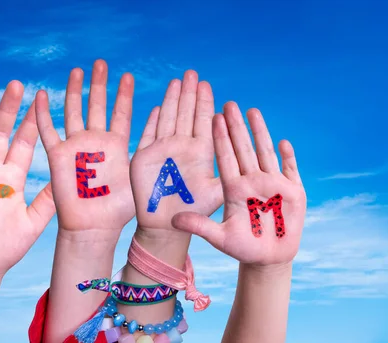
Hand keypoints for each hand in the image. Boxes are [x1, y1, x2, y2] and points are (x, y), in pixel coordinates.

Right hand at [35, 60, 134, 232]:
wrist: (94, 226)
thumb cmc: (120, 208)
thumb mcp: (140, 173)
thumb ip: (149, 147)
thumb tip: (166, 123)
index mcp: (117, 145)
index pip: (121, 113)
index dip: (124, 95)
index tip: (128, 75)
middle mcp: (96, 142)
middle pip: (96, 106)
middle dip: (99, 84)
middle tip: (101, 63)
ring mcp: (76, 147)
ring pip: (73, 112)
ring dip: (75, 91)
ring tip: (78, 70)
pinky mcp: (58, 156)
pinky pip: (48, 131)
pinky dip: (43, 114)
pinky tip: (41, 95)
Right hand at [130, 71, 222, 235]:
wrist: (166, 227)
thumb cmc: (193, 212)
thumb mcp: (216, 195)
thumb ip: (225, 178)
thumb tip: (244, 160)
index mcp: (200, 153)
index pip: (203, 122)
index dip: (204, 104)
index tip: (207, 85)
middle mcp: (181, 148)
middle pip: (185, 115)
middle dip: (189, 95)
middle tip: (193, 73)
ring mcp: (162, 151)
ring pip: (168, 119)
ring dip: (172, 101)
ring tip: (177, 81)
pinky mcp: (143, 158)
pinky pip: (148, 135)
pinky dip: (152, 122)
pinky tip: (156, 107)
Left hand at [172, 102, 306, 264]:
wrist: (267, 259)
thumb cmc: (242, 247)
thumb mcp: (218, 237)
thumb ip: (198, 227)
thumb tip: (173, 221)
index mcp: (234, 189)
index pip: (225, 158)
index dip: (220, 138)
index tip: (213, 116)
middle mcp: (252, 182)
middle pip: (243, 149)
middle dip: (236, 127)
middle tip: (229, 103)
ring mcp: (273, 185)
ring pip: (264, 153)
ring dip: (259, 132)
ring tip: (252, 111)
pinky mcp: (293, 193)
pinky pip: (290, 170)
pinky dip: (288, 158)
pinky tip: (283, 142)